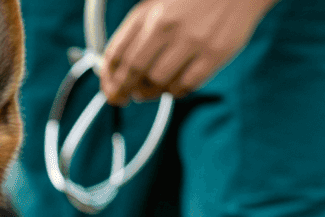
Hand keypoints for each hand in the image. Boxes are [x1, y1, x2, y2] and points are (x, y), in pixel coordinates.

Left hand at [98, 0, 278, 105]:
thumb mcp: (158, 4)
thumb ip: (137, 31)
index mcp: (150, 13)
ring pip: (158, 82)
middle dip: (122, 90)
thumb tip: (113, 68)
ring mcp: (193, 40)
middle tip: (121, 98)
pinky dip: (175, 91)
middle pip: (133, 71)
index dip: (108, 77)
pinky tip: (173, 87)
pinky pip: (187, 85)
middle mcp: (168, 25)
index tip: (109, 87)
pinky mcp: (216, 53)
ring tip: (148, 91)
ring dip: (148, 92)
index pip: (116, 52)